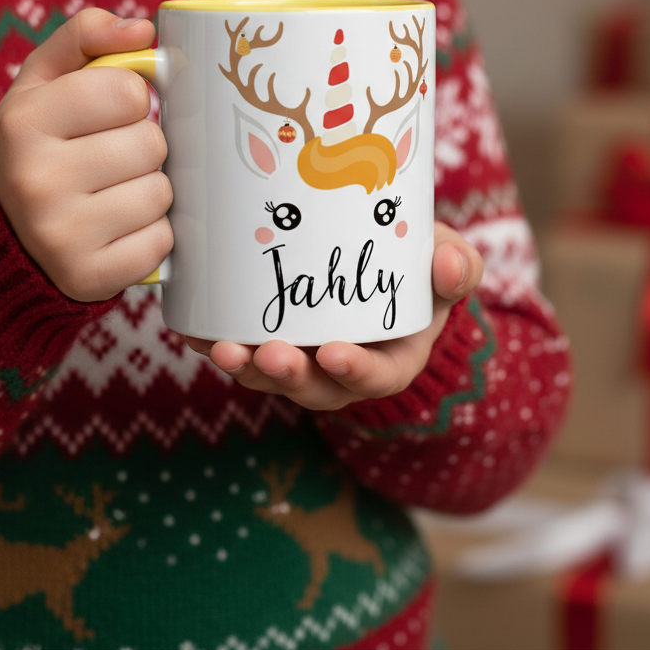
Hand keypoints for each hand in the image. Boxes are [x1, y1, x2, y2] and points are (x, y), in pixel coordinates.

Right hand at [0, 8, 173, 301]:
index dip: (133, 99)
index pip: (129, 91)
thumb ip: (85, 37)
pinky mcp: (87, 278)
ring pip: (161, 193)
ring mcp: (60, 235)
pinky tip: (118, 229)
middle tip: (113, 156)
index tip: (112, 112)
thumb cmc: (37, 144)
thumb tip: (143, 29)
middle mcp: (36, 179)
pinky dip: (150, 235)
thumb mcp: (41, 83)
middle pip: (151, 143)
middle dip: (144, 146)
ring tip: (114, 192)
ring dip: (150, 190)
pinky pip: (160, 243)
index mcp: (24, 121)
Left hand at [184, 221, 482, 410]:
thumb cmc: (417, 266)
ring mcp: (302, 357)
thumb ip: (458, 265)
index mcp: (390, 358)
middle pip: (313, 385)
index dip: (355, 370)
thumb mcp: (446, 264)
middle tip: (266, 354)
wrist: (380, 264)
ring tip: (222, 348)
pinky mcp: (268, 340)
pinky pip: (242, 351)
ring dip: (245, 366)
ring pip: (270, 375)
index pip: (374, 376)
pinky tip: (191, 329)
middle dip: (287, 374)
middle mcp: (341, 369)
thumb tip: (451, 264)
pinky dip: (216, 343)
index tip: (334, 353)